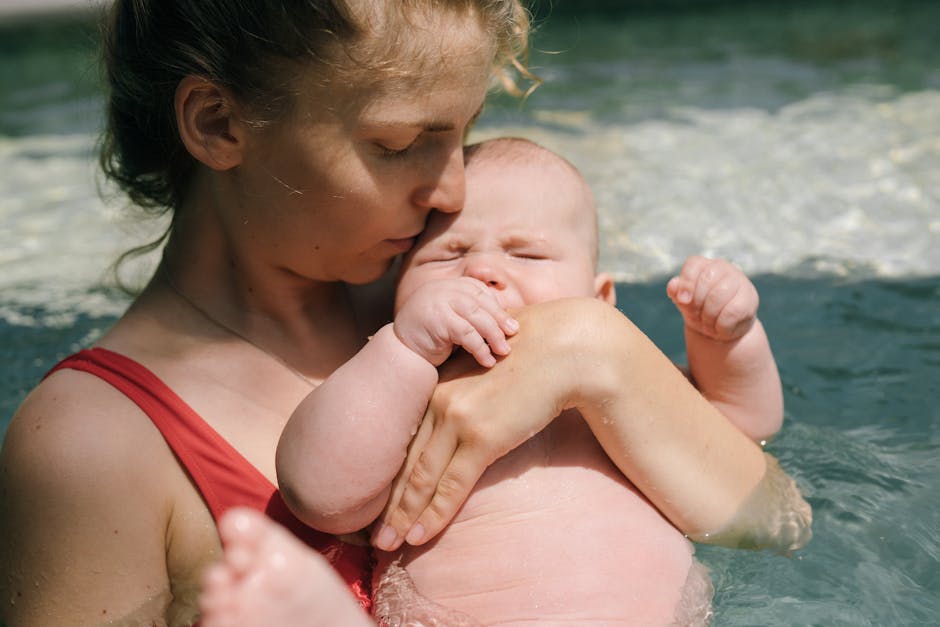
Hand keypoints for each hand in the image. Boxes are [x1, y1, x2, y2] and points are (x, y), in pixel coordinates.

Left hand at [372, 299, 592, 550]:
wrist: (559, 350)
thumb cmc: (527, 359)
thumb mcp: (480, 372)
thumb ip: (461, 393)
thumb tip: (456, 424)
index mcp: (435, 387)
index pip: (404, 440)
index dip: (389, 474)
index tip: (378, 499)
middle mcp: (438, 402)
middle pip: (405, 461)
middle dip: (387, 502)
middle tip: (372, 534)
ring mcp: (457, 419)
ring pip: (420, 478)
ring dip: (402, 515)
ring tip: (387, 543)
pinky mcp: (482, 437)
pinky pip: (451, 485)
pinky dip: (433, 514)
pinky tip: (419, 535)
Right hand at [394, 277, 518, 366]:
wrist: (402, 354)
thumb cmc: (430, 338)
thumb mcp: (450, 317)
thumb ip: (469, 311)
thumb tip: (505, 319)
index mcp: (447, 285)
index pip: (478, 290)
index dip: (496, 306)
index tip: (510, 323)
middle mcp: (442, 289)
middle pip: (480, 302)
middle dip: (499, 319)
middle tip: (513, 334)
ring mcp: (439, 302)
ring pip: (477, 317)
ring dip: (493, 335)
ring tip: (504, 351)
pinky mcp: (438, 320)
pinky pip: (467, 334)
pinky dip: (481, 348)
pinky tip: (487, 360)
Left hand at [666, 256, 758, 341]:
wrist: (722, 328)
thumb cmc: (700, 309)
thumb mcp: (685, 302)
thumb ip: (676, 292)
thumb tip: (673, 285)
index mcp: (704, 265)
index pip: (693, 264)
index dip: (686, 282)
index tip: (682, 300)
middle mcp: (723, 268)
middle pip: (706, 280)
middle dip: (697, 303)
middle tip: (696, 315)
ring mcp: (739, 281)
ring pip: (718, 296)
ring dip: (708, 317)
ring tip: (707, 324)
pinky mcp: (750, 298)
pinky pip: (732, 312)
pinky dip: (721, 326)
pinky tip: (720, 328)